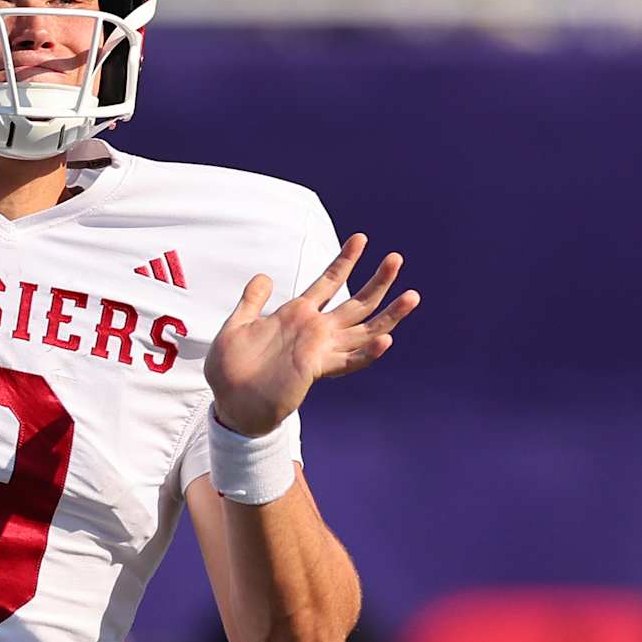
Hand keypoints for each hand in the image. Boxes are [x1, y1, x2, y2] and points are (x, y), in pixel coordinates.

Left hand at [204, 234, 419, 435]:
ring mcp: (320, 351)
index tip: (360, 238)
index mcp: (299, 315)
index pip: (329, 283)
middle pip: (356, 303)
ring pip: (364, 331)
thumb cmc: (233, 368)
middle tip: (396, 258)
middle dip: (378, 281)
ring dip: (388, 315)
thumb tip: (264, 276)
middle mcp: (316, 332)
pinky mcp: (317, 370)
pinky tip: (386, 340)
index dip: (344, 261)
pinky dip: (369, 352)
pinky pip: (349, 361)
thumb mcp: (238, 325)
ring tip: (412, 295)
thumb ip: (253, 301)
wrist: (230, 403)